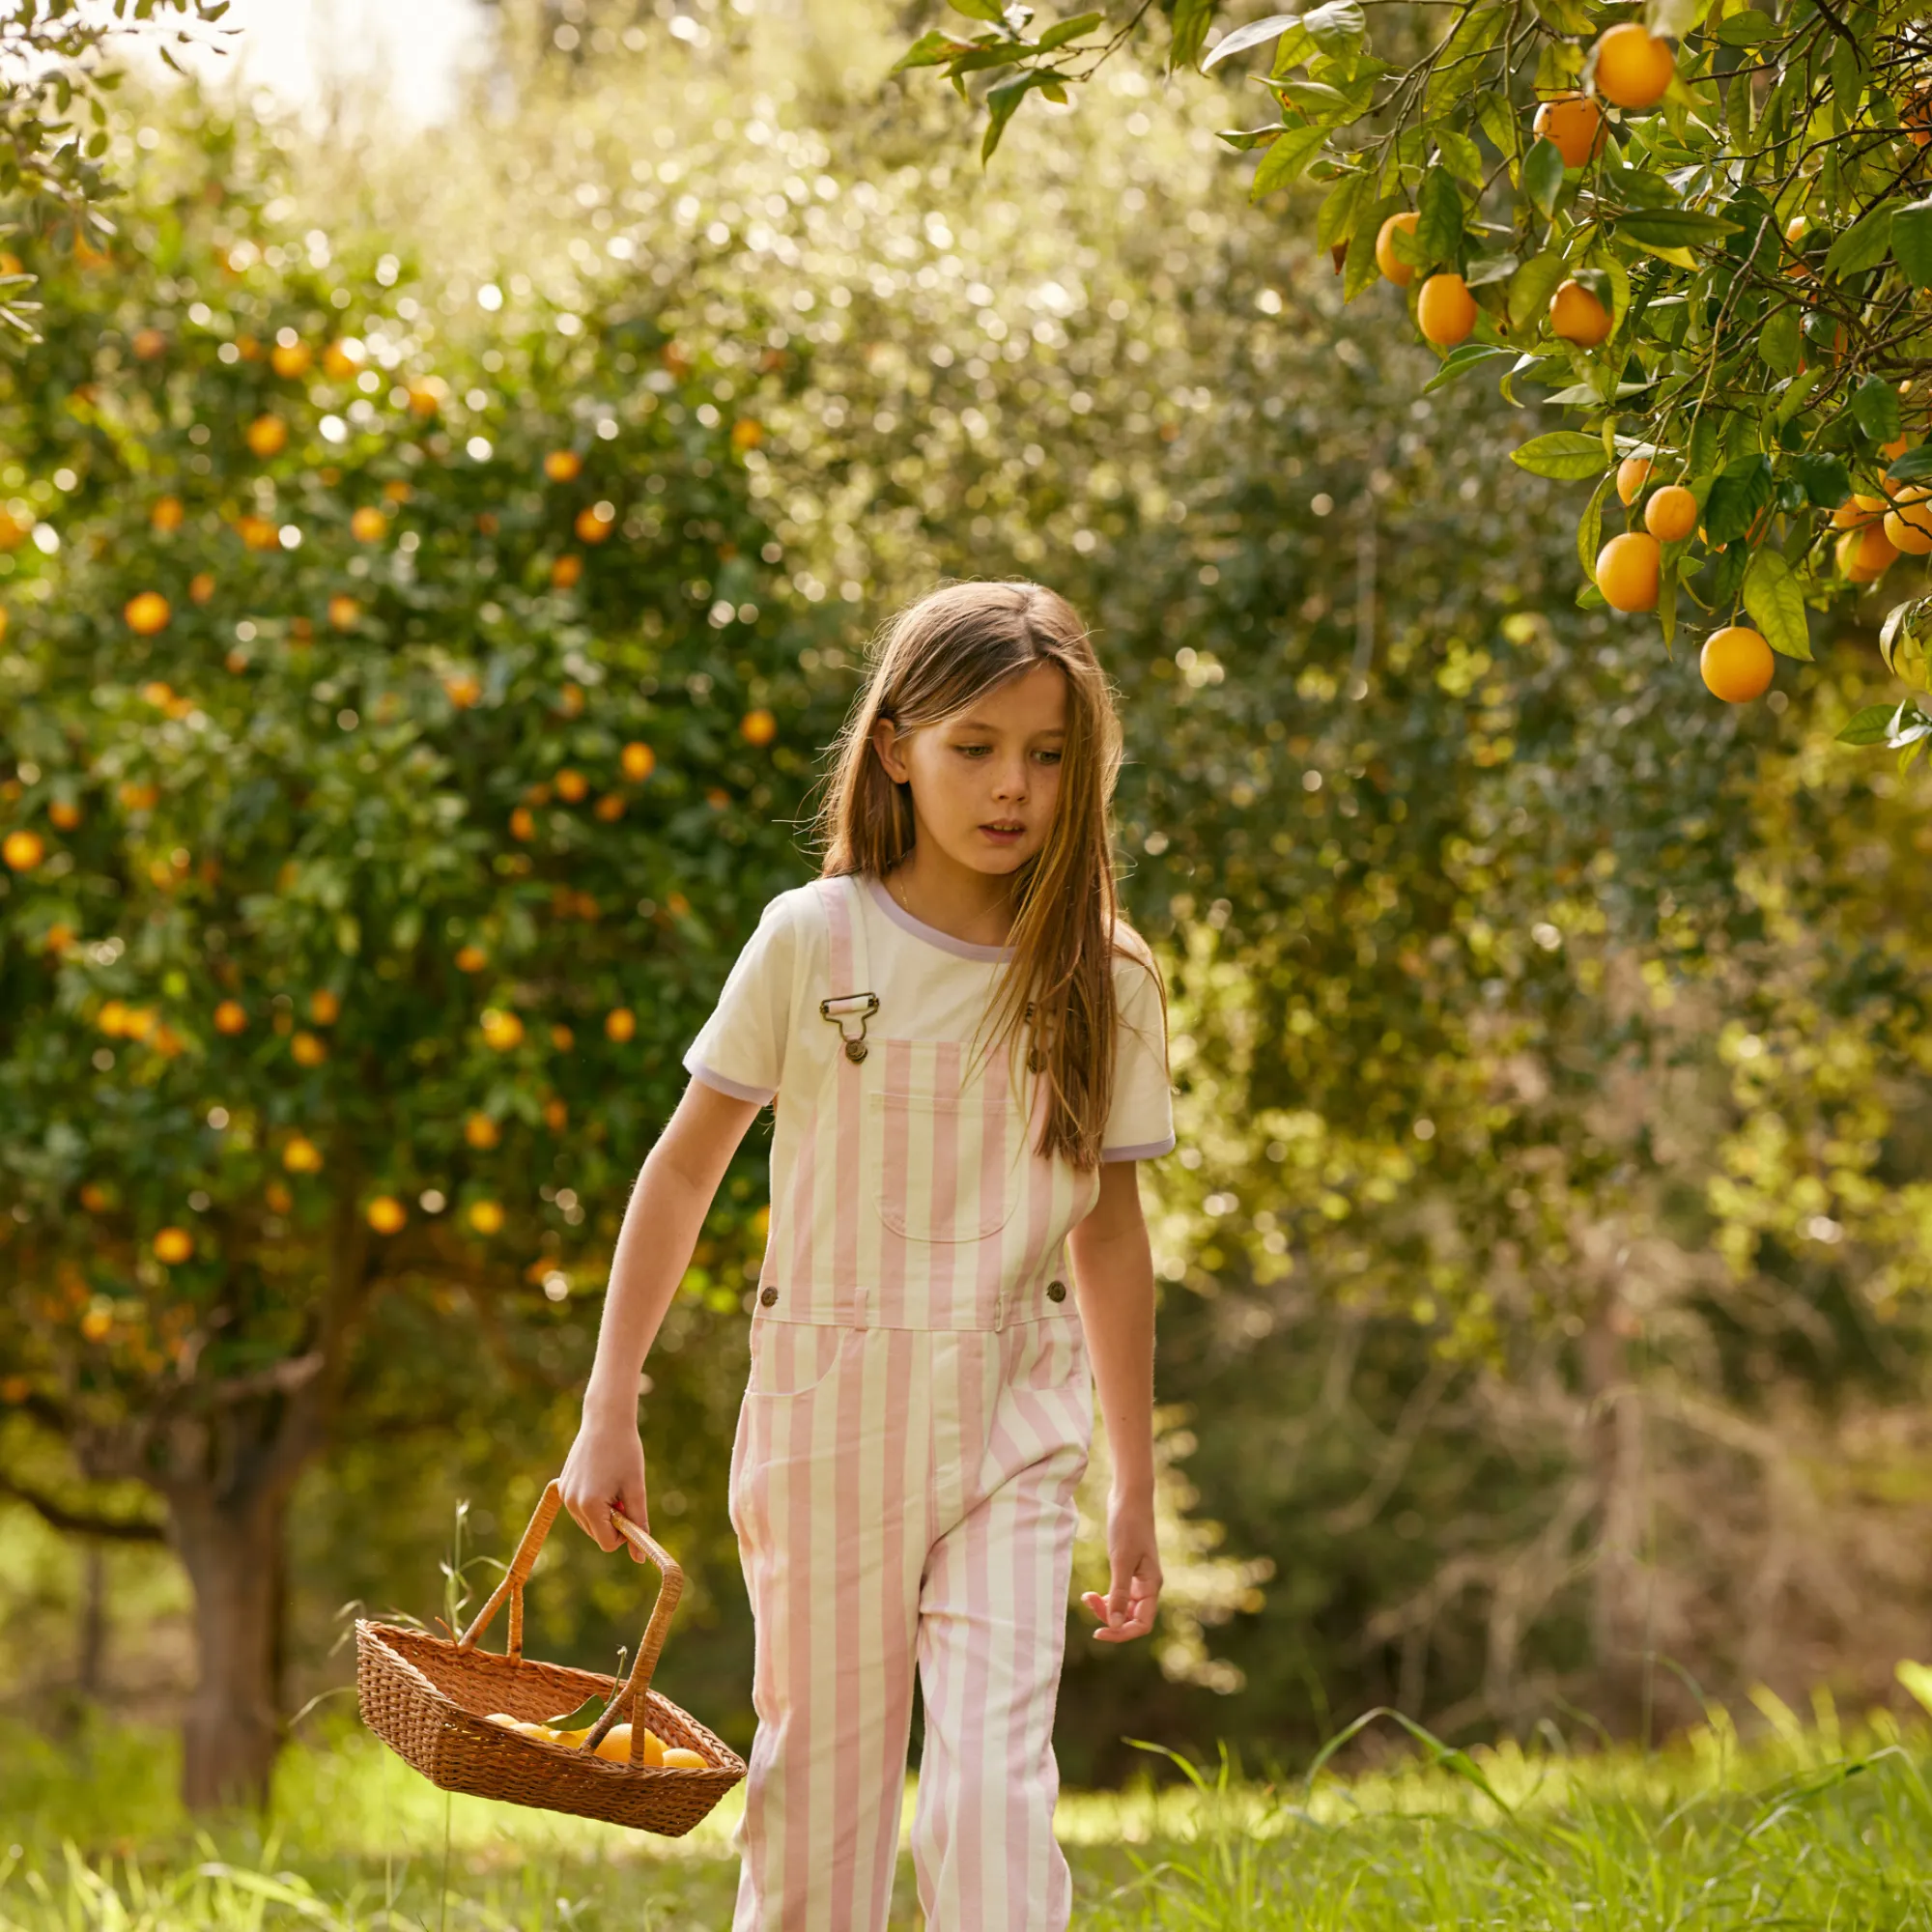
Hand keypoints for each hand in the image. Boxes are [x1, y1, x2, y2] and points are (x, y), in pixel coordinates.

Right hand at [558, 1411, 649, 1560]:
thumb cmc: (625, 1452)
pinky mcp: (562, 1487)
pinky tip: (602, 1477)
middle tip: (625, 1493)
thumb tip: (639, 1558)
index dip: (625, 1534)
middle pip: (597, 1535)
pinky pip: (581, 1508)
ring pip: (589, 1523)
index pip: (608, 1543)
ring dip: (604, 1513)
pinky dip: (594, 1502)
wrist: (605, 1419)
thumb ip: (638, 1523)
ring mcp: (564, 1495)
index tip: (633, 1513)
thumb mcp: (636, 1488)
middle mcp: (571, 1504)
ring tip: (613, 1483)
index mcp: (590, 1505)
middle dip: (614, 1522)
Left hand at [1081, 1488, 1160, 1642]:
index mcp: (1151, 1586)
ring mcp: (1138, 1578)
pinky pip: (1119, 1594)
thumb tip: (1114, 1624)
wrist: (1129, 1497)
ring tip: (1087, 1598)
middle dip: (1109, 1618)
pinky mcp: (1128, 1569)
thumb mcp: (1121, 1560)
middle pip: (1131, 1618)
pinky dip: (1105, 1598)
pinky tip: (1091, 1594)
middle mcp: (1147, 1586)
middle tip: (1088, 1602)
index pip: (1142, 1624)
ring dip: (1105, 1608)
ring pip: (1123, 1607)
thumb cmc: (1128, 1525)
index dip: (1121, 1633)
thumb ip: (1118, 1593)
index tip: (1098, 1632)